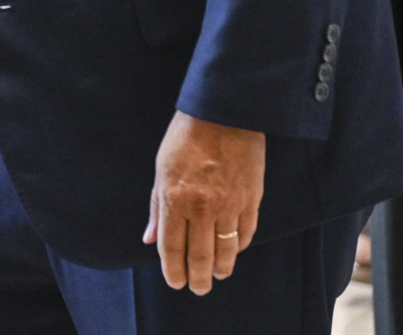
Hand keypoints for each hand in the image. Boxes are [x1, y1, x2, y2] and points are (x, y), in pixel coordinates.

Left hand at [141, 111, 264, 294]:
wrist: (223, 113)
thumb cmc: (185, 138)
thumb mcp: (161, 169)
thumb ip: (157, 207)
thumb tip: (150, 238)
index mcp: (175, 198)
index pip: (173, 248)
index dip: (174, 271)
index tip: (176, 283)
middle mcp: (203, 207)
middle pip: (202, 257)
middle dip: (199, 279)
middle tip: (199, 289)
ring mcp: (230, 205)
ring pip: (228, 252)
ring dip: (222, 269)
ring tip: (218, 276)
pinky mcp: (252, 199)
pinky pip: (246, 233)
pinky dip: (239, 247)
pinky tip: (233, 252)